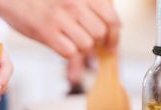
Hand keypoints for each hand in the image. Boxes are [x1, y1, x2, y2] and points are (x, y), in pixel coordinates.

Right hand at [0, 0, 119, 57]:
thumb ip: (88, 6)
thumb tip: (107, 32)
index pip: (111, 18)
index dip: (114, 36)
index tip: (111, 45)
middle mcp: (75, 3)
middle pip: (100, 34)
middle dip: (96, 44)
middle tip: (90, 48)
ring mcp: (60, 18)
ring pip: (86, 45)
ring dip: (81, 50)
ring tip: (72, 44)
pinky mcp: (46, 32)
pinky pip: (69, 52)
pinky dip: (68, 54)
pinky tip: (61, 46)